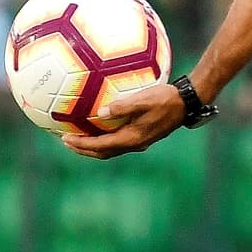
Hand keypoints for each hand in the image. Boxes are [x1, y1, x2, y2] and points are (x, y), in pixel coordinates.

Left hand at [62, 82, 185, 158]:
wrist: (186, 103)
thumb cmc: (165, 98)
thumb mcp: (143, 99)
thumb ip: (122, 106)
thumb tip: (100, 112)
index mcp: (132, 138)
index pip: (100, 146)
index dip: (81, 144)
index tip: (65, 139)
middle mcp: (134, 144)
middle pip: (102, 153)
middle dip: (83, 150)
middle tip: (66, 142)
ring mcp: (139, 141)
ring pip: (110, 149)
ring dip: (92, 146)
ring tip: (78, 138)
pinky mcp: (142, 136)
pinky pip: (117, 142)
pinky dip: (104, 139)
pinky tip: (99, 128)